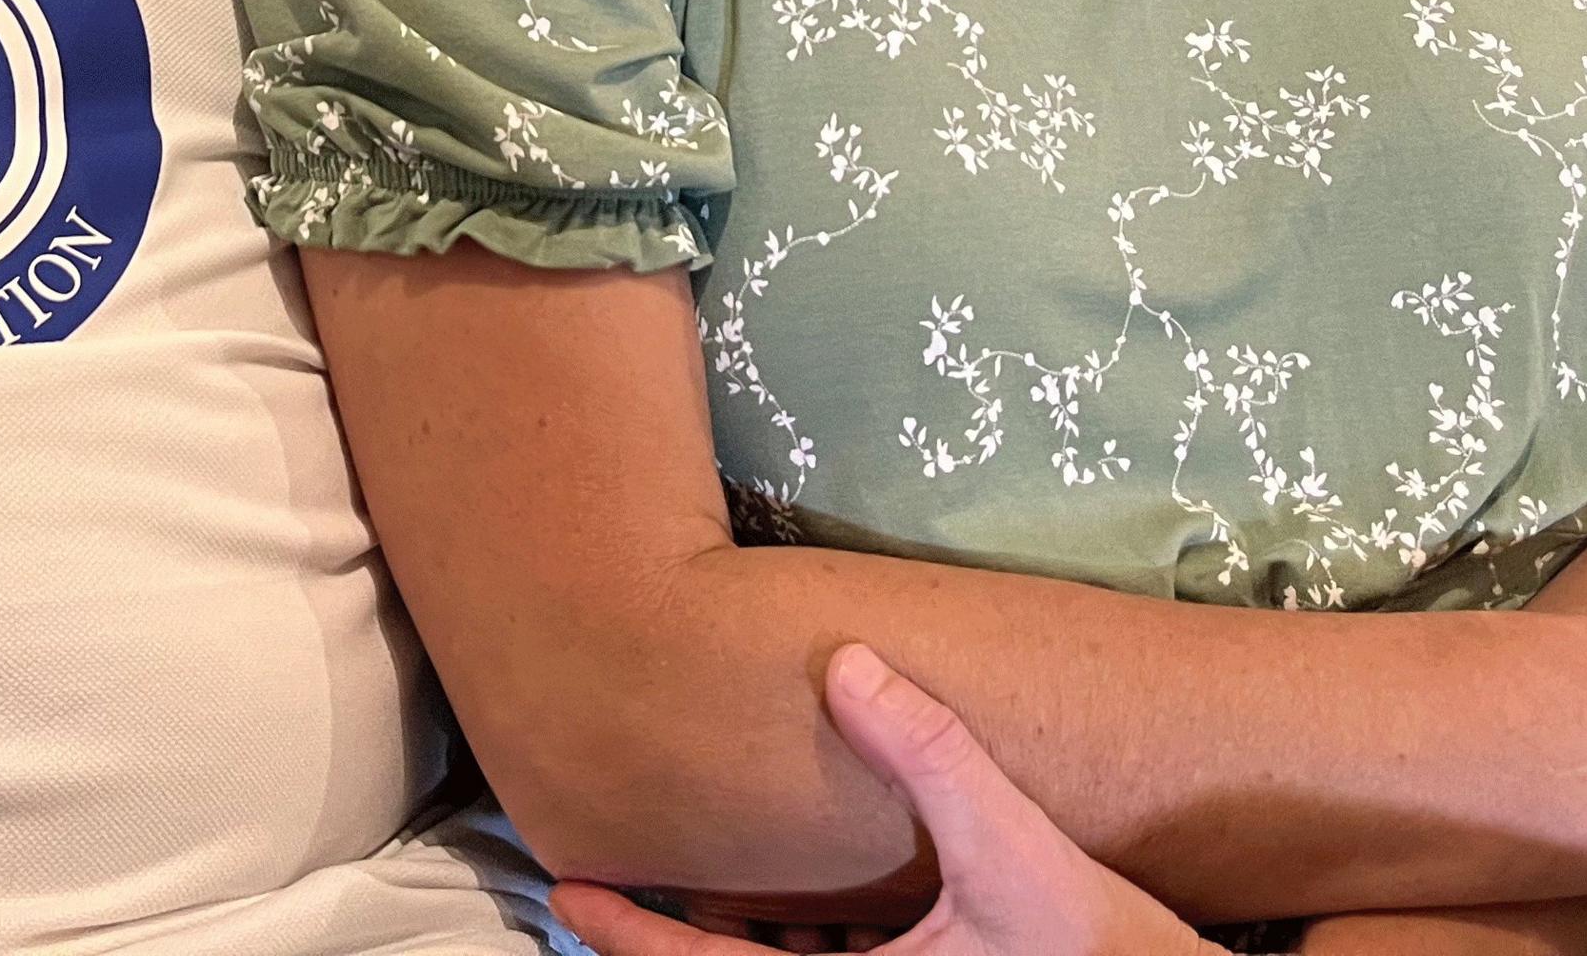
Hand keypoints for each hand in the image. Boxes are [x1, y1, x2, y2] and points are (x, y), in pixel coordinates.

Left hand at [548, 647, 1214, 955]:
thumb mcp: (1018, 854)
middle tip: (610, 875)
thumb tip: (848, 659)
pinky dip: (803, 940)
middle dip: (670, 936)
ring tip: (695, 877)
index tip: (568, 892)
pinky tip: (803, 903)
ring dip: (739, 938)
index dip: (628, 936)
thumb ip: (933, 755)